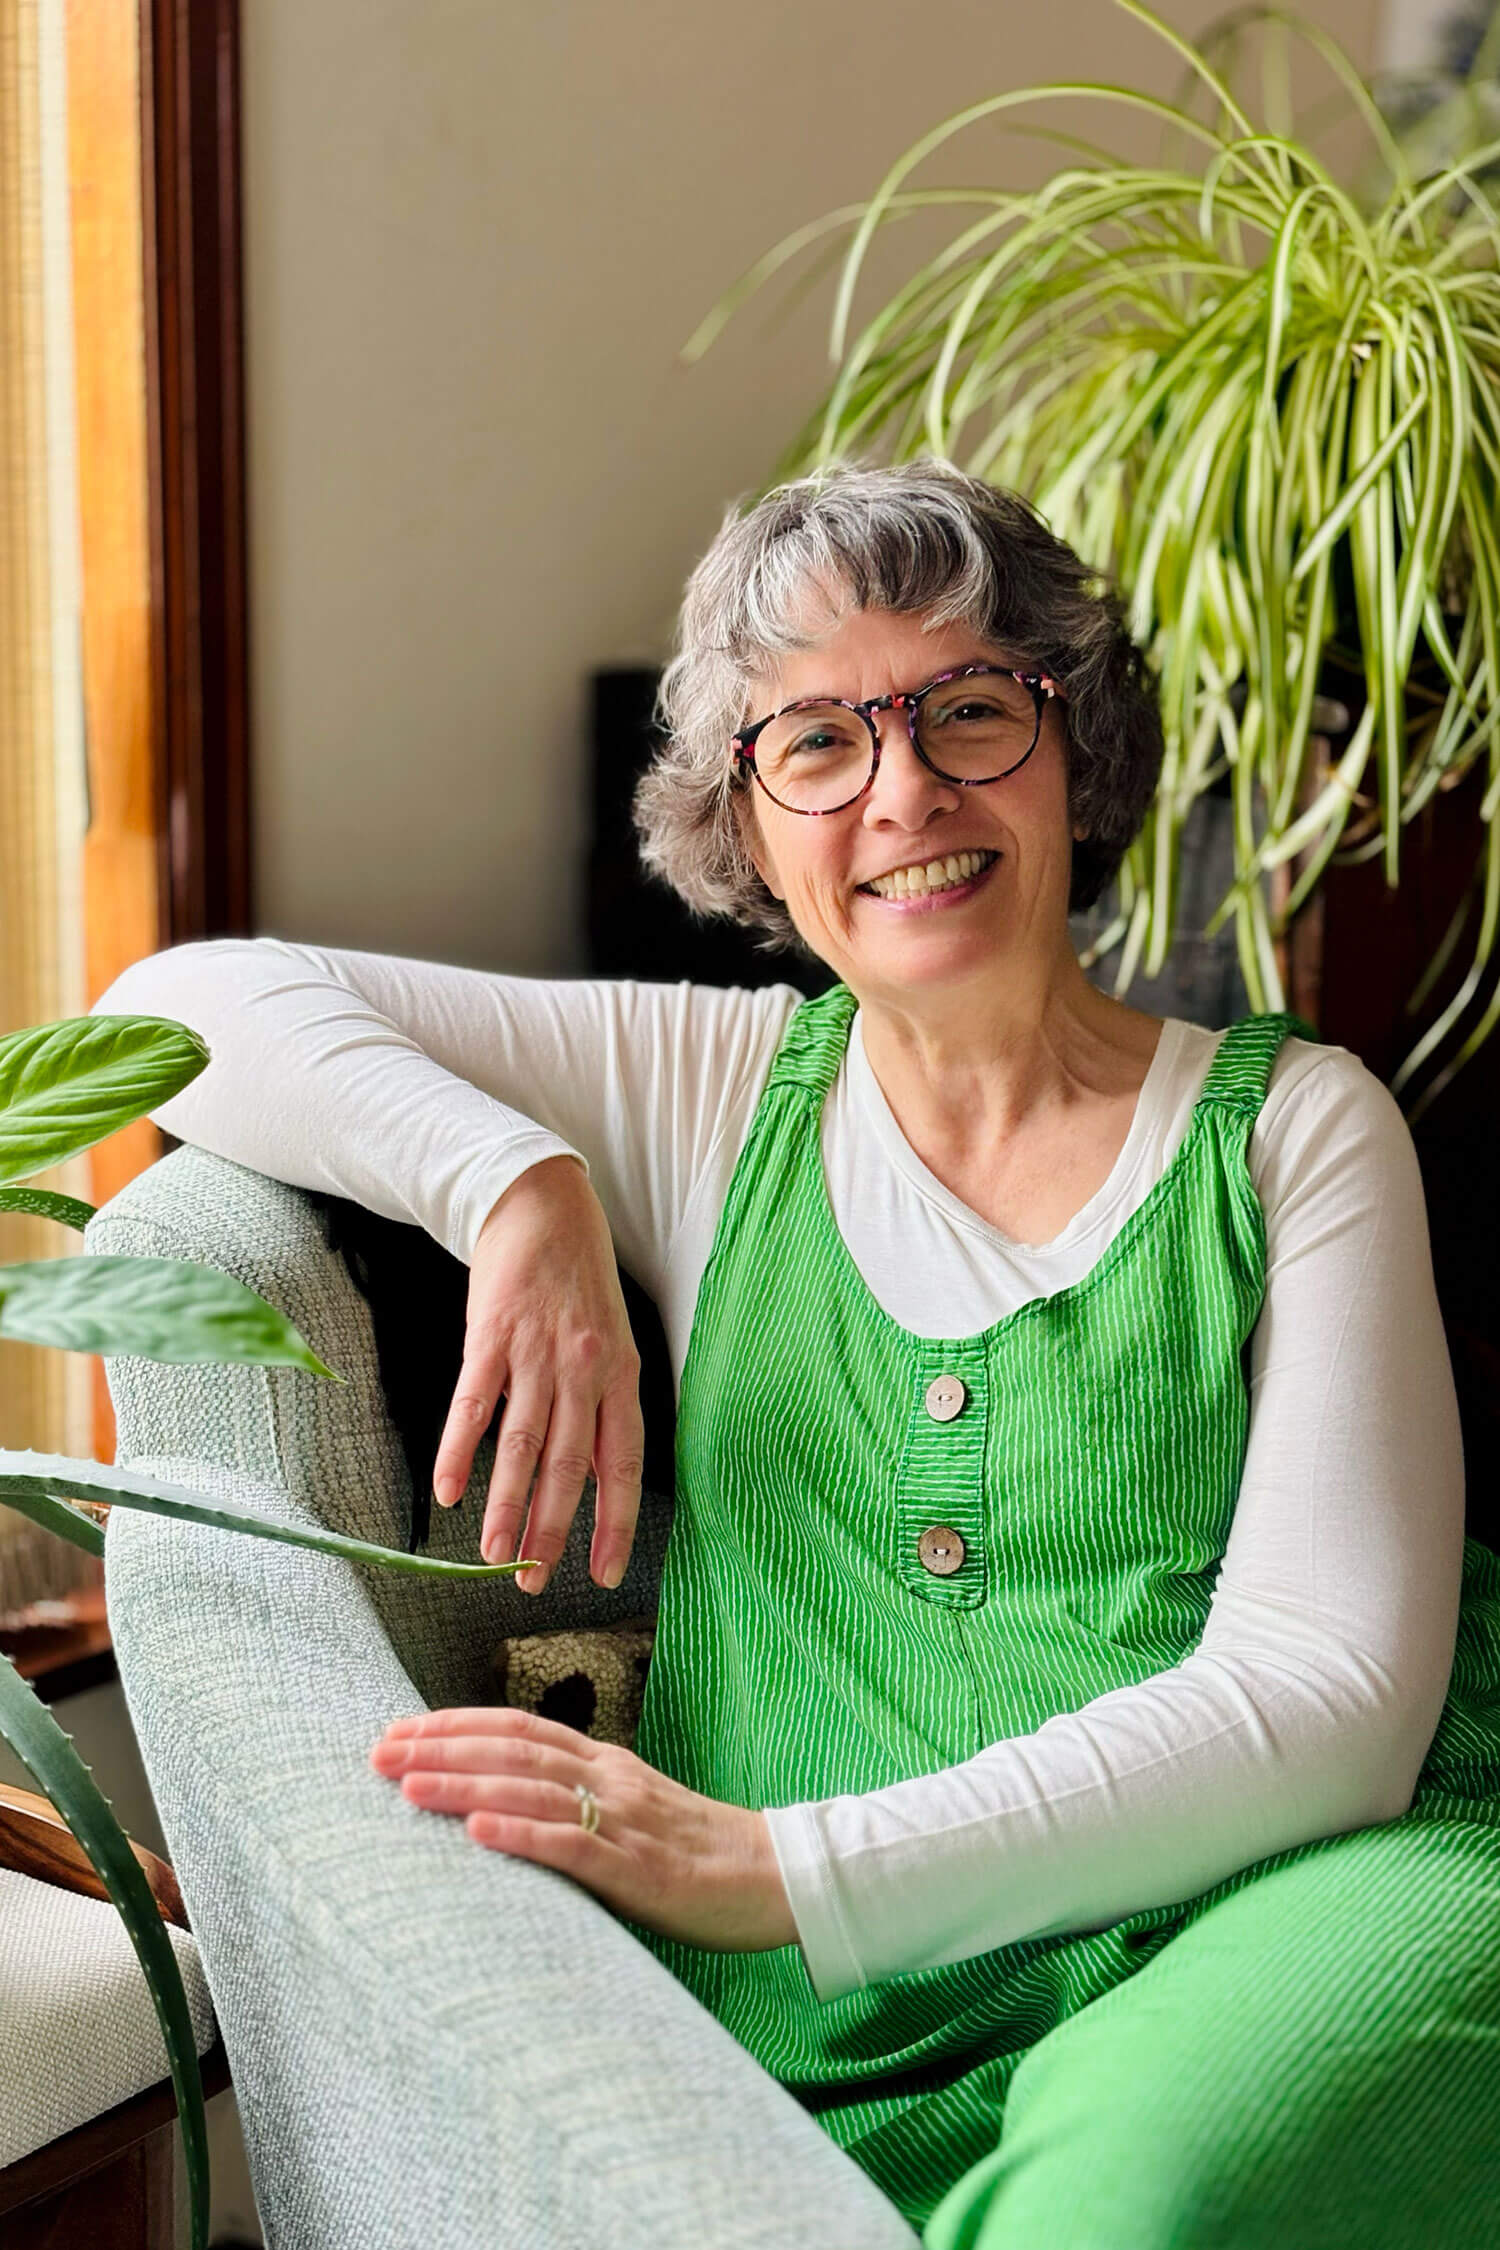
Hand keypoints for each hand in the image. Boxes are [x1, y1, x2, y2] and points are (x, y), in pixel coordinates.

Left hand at [368, 1706, 796, 1952]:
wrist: (780, 1877)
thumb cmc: (700, 1854)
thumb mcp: (634, 1815)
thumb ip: (578, 1807)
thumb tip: (506, 1814)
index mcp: (606, 1763)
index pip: (518, 1728)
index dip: (456, 1724)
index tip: (399, 1730)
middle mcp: (609, 1779)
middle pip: (513, 1748)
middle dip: (440, 1747)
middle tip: (377, 1751)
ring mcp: (625, 1821)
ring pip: (531, 1790)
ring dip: (463, 1785)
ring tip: (406, 1784)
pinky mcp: (641, 1869)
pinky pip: (574, 1846)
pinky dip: (522, 1834)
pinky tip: (478, 1831)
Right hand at [431, 1155, 644, 1595]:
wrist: (542, 1205)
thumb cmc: (580, 1282)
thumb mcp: (611, 1343)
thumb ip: (602, 1410)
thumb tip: (594, 1483)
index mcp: (622, 1375)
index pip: (624, 1464)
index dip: (617, 1521)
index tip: (608, 1572)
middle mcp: (584, 1369)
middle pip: (568, 1465)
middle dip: (551, 1529)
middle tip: (532, 1581)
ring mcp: (537, 1352)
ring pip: (522, 1444)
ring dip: (506, 1505)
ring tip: (493, 1555)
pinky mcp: (491, 1336)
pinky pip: (474, 1405)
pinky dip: (460, 1451)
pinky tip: (449, 1491)